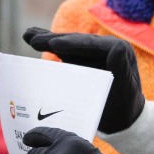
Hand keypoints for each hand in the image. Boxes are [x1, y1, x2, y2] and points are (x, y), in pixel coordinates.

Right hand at [23, 28, 143, 133]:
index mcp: (117, 49)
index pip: (91, 44)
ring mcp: (89, 53)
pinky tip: (32, 37)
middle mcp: (103, 46)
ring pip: (66, 44)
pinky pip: (62, 51)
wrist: (123, 118)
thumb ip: (121, 68)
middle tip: (32, 39)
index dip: (71, 43)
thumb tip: (117, 47)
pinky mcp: (80, 59)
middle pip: (75, 42)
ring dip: (46, 39)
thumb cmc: (126, 106)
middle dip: (53, 40)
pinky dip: (48, 45)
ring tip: (27, 35)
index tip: (55, 45)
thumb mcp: (126, 90)